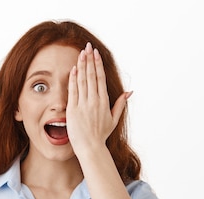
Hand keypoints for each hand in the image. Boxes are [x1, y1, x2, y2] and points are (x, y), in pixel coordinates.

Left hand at [66, 42, 130, 156]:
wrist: (90, 147)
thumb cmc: (101, 135)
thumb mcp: (114, 119)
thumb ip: (120, 104)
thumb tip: (130, 92)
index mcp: (104, 102)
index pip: (100, 78)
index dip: (97, 64)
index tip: (96, 54)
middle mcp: (94, 101)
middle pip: (91, 76)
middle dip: (89, 60)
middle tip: (88, 47)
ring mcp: (83, 105)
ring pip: (82, 80)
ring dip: (82, 65)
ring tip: (81, 53)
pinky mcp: (73, 110)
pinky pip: (73, 91)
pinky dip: (73, 79)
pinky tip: (74, 68)